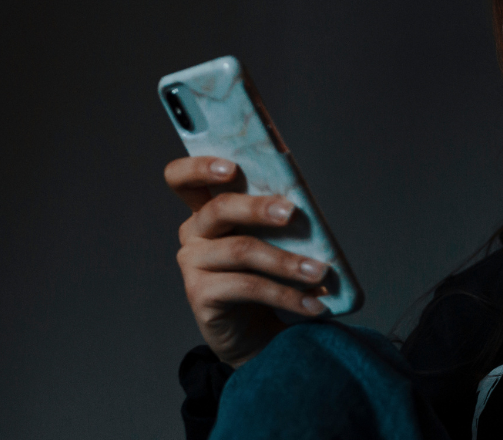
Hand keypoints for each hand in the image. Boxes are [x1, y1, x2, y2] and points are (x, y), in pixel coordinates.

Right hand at [167, 156, 330, 366]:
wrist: (260, 335)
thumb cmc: (271, 276)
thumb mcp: (274, 241)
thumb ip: (278, 219)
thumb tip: (308, 207)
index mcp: (208, 211)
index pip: (182, 179)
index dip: (199, 167)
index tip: (231, 167)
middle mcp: (194, 234)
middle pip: (218, 209)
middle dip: (257, 207)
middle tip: (292, 212)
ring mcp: (193, 265)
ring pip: (241, 250)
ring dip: (286, 261)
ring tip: (320, 272)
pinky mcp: (201, 296)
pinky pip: (248, 287)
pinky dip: (286, 296)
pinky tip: (312, 305)